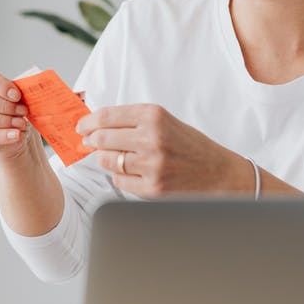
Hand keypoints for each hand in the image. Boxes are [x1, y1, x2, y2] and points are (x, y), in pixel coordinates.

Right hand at [0, 62, 30, 157]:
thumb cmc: (14, 104)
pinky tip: (15, 135)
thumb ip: (19, 88)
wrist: (14, 128)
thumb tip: (29, 88)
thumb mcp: (17, 92)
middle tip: (22, 111)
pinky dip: (1, 135)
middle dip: (3, 105)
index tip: (17, 95)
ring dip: (2, 120)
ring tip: (21, 123)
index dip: (0, 84)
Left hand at [75, 104, 248, 196]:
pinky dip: (120, 176)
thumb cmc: (191, 147)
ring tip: (116, 157)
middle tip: (90, 142)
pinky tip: (132, 172)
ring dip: (105, 159)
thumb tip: (95, 126)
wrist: (221, 174)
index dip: (88, 122)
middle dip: (91, 141)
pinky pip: (119, 181)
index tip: (81, 126)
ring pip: (107, 161)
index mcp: (154, 116)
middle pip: (102, 138)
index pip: (107, 116)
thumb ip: (133, 122)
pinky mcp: (153, 188)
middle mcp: (152, 138)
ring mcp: (152, 165)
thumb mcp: (166, 122)